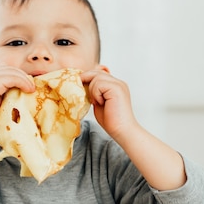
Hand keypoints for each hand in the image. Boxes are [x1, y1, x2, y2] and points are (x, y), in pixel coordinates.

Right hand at [0, 63, 35, 125]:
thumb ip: (7, 91)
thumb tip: (22, 92)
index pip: (8, 69)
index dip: (18, 76)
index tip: (27, 85)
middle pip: (13, 69)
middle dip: (24, 77)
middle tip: (32, 87)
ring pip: (15, 72)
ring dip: (26, 80)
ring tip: (32, 89)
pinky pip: (14, 78)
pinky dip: (24, 83)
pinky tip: (29, 90)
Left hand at [82, 68, 186, 190]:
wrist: (122, 131)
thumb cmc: (111, 121)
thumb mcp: (99, 102)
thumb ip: (94, 92)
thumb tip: (83, 84)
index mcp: (115, 85)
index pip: (99, 73)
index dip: (88, 77)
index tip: (81, 87)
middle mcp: (118, 83)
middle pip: (97, 72)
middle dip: (86, 80)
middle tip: (84, 92)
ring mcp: (119, 84)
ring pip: (96, 77)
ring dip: (92, 90)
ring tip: (97, 102)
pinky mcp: (117, 88)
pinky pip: (98, 84)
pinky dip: (96, 94)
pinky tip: (101, 103)